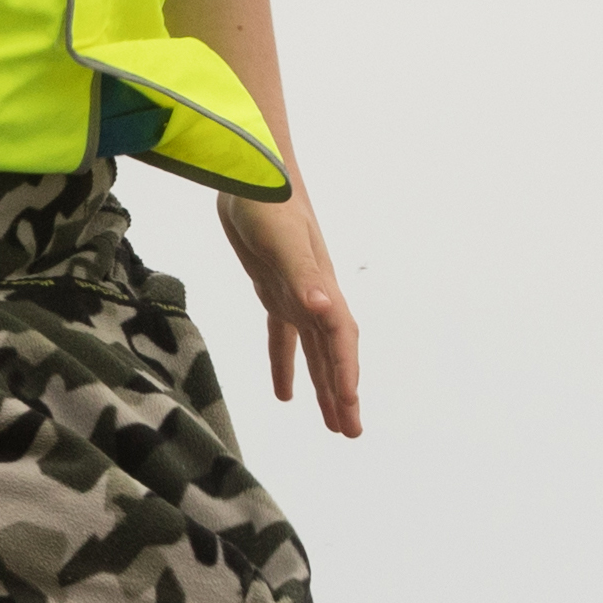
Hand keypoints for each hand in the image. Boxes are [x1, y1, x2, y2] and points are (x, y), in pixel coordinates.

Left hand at [218, 187, 362, 436]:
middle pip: (335, 354)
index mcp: (322, 288)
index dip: (345, 373)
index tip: (348, 407)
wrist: (251, 171)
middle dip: (343, 393)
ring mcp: (297, 293)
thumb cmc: (268, 201)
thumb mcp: (283, 241)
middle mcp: (316, 296)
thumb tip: (324, 308)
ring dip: (325, 386)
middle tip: (351, 431)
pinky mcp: (275, 288)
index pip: (340, 340)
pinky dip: (286, 365)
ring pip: (316, 352)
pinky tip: (285, 394)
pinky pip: (285, 337)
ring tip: (333, 422)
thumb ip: (303, 276)